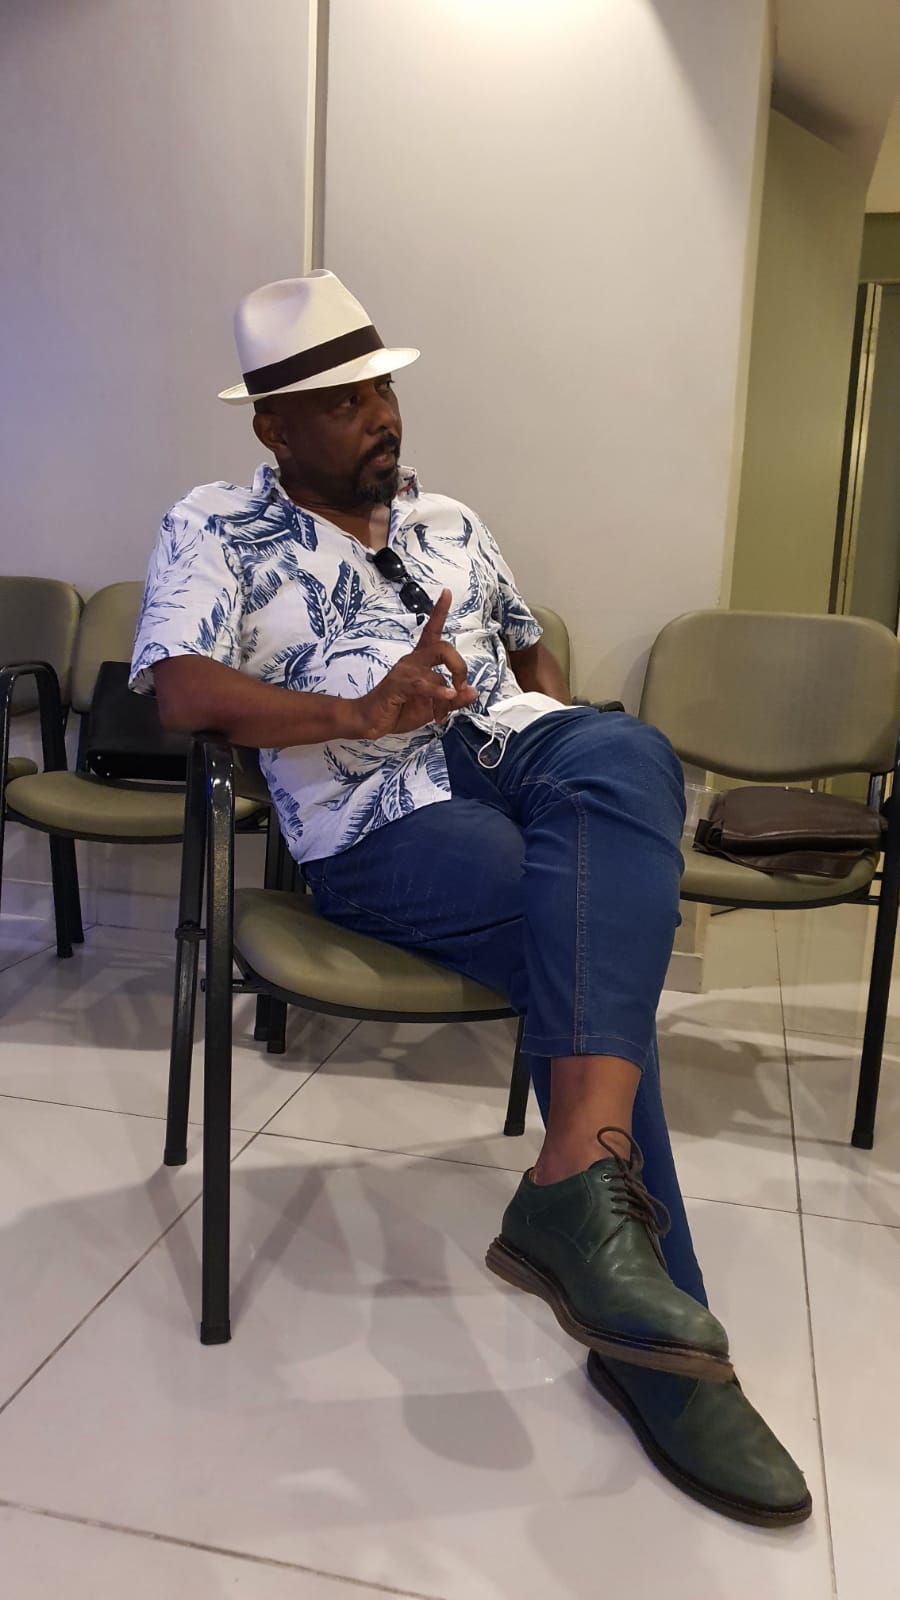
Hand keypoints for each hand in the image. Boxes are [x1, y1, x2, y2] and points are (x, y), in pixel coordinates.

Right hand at [356, 588, 477, 737]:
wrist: (369, 720)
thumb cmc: (399, 709)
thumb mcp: (434, 707)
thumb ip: (454, 699)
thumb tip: (473, 691)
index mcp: (420, 661)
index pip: (431, 630)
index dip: (439, 611)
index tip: (446, 592)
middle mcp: (412, 661)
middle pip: (442, 647)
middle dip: (459, 666)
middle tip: (461, 686)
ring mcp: (403, 672)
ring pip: (435, 669)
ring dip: (448, 690)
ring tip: (448, 705)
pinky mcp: (397, 686)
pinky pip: (421, 684)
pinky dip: (438, 692)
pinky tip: (448, 697)